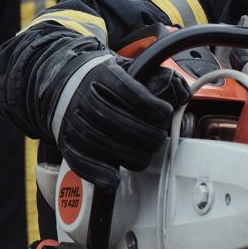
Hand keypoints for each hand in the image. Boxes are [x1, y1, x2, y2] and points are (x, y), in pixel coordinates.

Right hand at [56, 54, 188, 186]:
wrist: (68, 83)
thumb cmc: (107, 81)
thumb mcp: (130, 70)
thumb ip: (158, 79)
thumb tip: (182, 93)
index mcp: (103, 75)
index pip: (127, 91)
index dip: (151, 106)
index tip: (165, 114)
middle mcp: (84, 96)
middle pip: (112, 119)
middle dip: (142, 134)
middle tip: (158, 139)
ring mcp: (72, 119)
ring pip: (96, 141)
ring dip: (126, 155)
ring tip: (143, 157)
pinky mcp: (65, 140)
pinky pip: (77, 159)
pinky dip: (96, 172)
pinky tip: (114, 178)